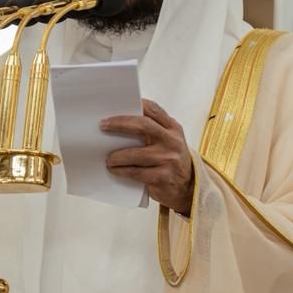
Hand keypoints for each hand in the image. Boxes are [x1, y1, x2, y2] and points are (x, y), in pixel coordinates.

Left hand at [101, 99, 194, 214]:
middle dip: (119, 124)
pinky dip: (121, 170)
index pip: (153, 110)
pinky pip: (135, 172)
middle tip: (103, 126)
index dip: (134, 105)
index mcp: (173, 128)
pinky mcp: (162, 177)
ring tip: (108, 158)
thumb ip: (152, 130)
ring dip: (116, 155)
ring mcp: (168, 159)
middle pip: (143, 126)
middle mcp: (172, 141)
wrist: (188, 187)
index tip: (115, 106)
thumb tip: (120, 122)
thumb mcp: (168, 141)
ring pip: (135, 153)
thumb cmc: (172, 161)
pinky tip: (114, 169)